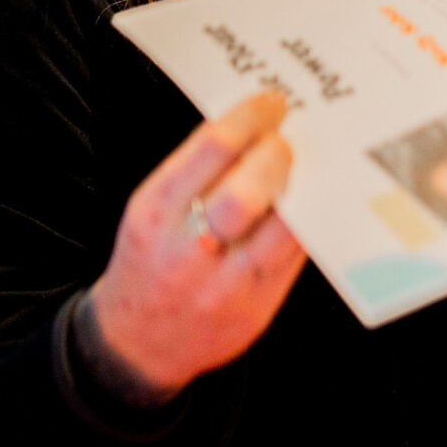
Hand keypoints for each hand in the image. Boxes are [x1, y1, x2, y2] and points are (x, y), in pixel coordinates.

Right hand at [85, 91, 306, 400]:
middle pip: (250, 189)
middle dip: (279, 154)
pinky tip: (311, 205)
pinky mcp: (256, 309)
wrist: (136, 343)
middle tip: (289, 139)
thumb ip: (196, 173)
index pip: (213, 148)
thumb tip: (255, 128)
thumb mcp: (151, 210)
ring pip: (283, 226)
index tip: (272, 103)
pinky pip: (295, 255)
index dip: (252, 118)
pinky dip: (307, 223)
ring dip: (303, 188)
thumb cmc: (149, 262)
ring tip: (307, 168)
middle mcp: (188, 250)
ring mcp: (225, 285)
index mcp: (156, 213)